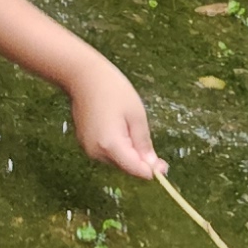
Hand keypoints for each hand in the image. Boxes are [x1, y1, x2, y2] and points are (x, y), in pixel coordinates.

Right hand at [68, 61, 163, 179]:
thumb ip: (144, 143)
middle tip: (152, 145)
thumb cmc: (113, 90)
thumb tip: (152, 166)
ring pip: (117, 161)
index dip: (151, 171)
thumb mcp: (136, 115)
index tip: (164, 165)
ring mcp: (88, 149)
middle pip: (126, 167)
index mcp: (111, 145)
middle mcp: (96, 152)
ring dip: (129, 154)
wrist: (83, 77)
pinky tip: (120, 128)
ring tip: (130, 128)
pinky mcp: (84, 143)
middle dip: (141, 161)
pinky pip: (107, 153)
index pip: (135, 170)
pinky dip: (118, 148)